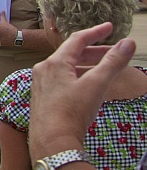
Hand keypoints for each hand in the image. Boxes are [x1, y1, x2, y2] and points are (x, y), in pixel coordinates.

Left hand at [29, 22, 133, 160]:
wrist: (52, 141)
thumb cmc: (72, 112)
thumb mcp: (96, 85)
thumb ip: (112, 63)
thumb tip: (128, 43)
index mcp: (54, 63)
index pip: (77, 40)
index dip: (95, 32)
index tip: (110, 27)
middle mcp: (44, 70)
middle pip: (72, 54)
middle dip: (95, 52)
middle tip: (115, 52)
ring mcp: (41, 84)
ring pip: (67, 69)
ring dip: (88, 67)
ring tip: (107, 70)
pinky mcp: (43, 98)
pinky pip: (63, 81)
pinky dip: (78, 78)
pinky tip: (90, 87)